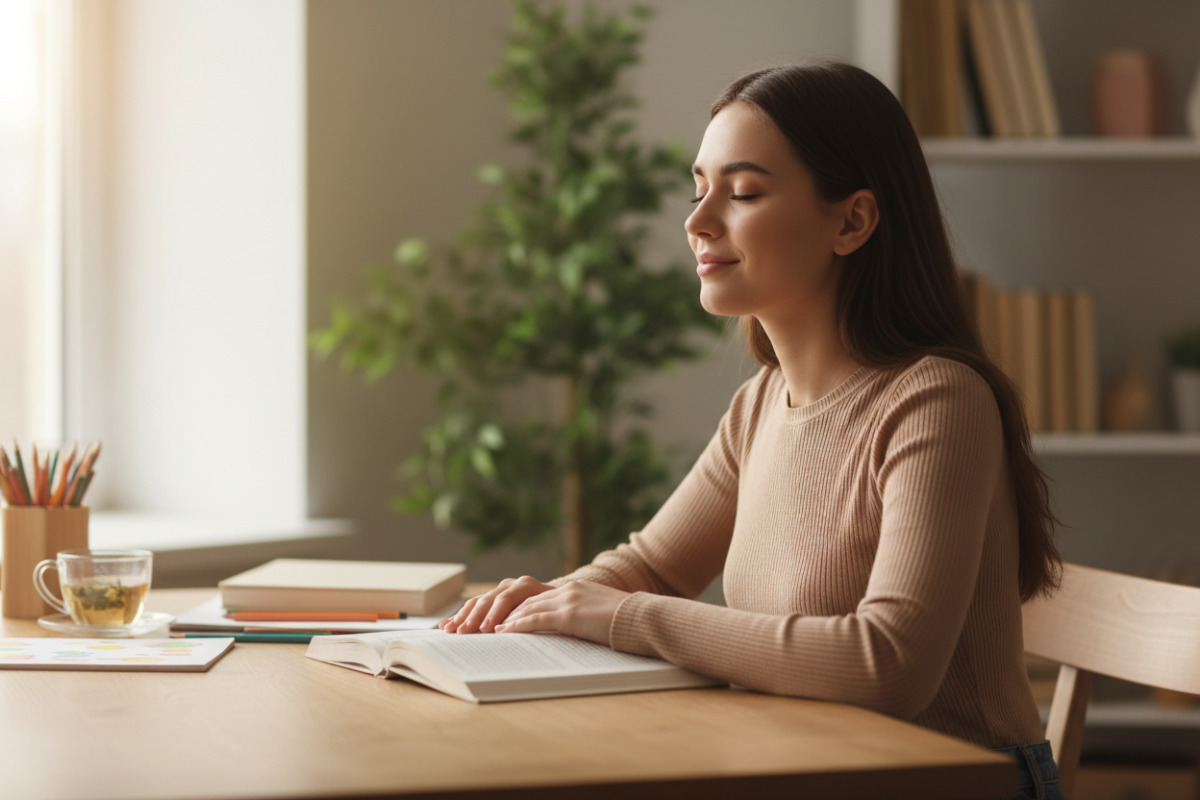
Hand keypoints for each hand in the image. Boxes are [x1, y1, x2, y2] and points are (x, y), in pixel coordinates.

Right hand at [440, 575, 553, 633]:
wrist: (561, 604)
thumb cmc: (559, 613)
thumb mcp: (555, 615)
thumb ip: (540, 619)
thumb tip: (524, 631)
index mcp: (527, 586)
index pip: (507, 598)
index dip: (496, 614)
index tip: (487, 629)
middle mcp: (511, 585)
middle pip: (489, 600)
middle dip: (475, 618)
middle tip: (463, 633)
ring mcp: (500, 591)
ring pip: (478, 602)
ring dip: (463, 617)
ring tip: (450, 630)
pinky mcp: (492, 600)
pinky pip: (473, 606)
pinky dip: (460, 616)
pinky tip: (446, 625)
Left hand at [494, 580, 628, 645]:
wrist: (644, 617)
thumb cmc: (630, 621)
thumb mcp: (604, 613)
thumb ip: (587, 615)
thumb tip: (579, 628)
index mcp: (578, 588)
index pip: (541, 597)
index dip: (521, 608)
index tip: (507, 617)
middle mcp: (570, 589)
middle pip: (529, 600)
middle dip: (508, 613)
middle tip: (491, 624)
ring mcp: (569, 600)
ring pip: (528, 608)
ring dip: (507, 620)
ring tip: (492, 630)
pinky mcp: (569, 614)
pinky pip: (535, 620)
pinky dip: (516, 626)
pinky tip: (504, 632)